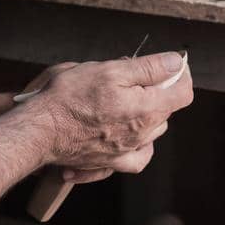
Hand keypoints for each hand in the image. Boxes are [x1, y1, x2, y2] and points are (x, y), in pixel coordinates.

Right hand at [28, 52, 192, 180]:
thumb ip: (148, 68)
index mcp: (147, 110)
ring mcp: (126, 152)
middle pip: (166, 111)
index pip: (183, 93)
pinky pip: (136, 158)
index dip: (180, 74)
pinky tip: (130, 137)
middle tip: (132, 76)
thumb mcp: (110, 70)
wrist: (40, 130)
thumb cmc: (70, 97)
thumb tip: (176, 62)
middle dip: (157, 91)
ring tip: (124, 100)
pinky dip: (138, 147)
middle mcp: (142, 135)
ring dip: (147, 115)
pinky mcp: (110, 163)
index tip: (169, 63)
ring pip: (152, 133)